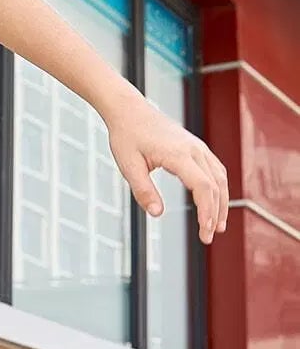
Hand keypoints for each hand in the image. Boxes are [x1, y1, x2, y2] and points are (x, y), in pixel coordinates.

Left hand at [105, 95, 228, 243]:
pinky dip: (218, 188)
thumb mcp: (129, 166)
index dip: (207, 211)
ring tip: (217, 226)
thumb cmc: (126, 137)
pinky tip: (214, 203)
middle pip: (216, 185)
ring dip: (221, 202)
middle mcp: (194, 149)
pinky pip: (215, 169)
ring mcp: (197, 146)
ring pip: (219, 177)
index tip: (205, 232)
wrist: (130, 110)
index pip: (203, 187)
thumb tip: (157, 214)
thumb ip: (143, 191)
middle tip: (208, 238)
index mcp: (179, 154)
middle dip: (215, 213)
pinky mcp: (196, 147)